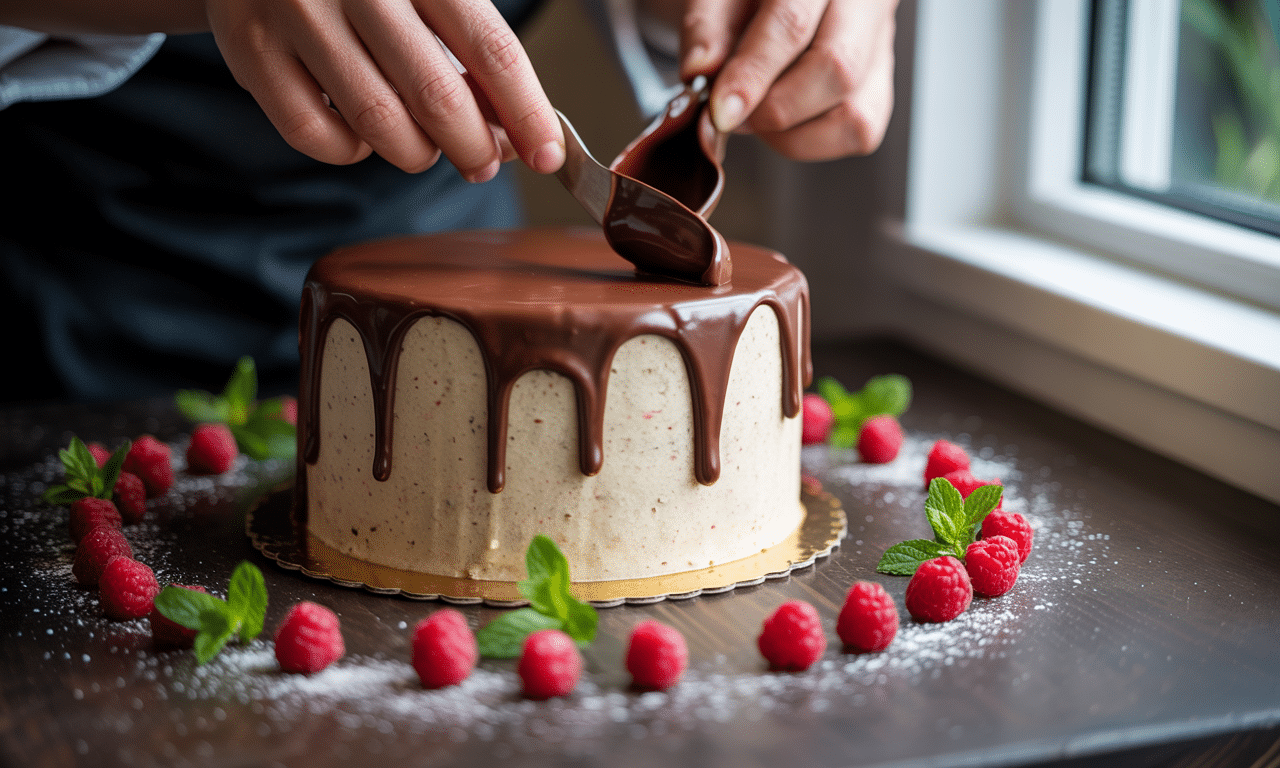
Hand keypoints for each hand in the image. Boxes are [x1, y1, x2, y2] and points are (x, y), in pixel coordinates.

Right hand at [205, 0, 564, 177]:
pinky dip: (351, 151)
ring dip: (416, 153)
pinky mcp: (250, 50)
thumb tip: (514, 129)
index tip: (547, 153)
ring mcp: (296, 15)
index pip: (492, 48)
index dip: (528, 112)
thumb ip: (473, 44)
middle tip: (483, 161)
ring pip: (380, 125)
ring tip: (422, 142)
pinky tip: (362, 132)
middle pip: (438, 98)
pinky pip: (315, 136)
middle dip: (474, 148)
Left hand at [674, 0, 897, 160]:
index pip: (792, 22)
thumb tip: (699, 71)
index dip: (753, 74)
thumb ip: (705, 28)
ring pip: (854, 113)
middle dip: (774, 109)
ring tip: (758, 115)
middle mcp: (864, 4)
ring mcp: (880, 47)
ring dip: (793, 133)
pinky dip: (812, 141)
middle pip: (837, 68)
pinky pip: (859, 133)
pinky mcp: (880, 85)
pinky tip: (785, 122)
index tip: (721, 111)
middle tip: (734, 115)